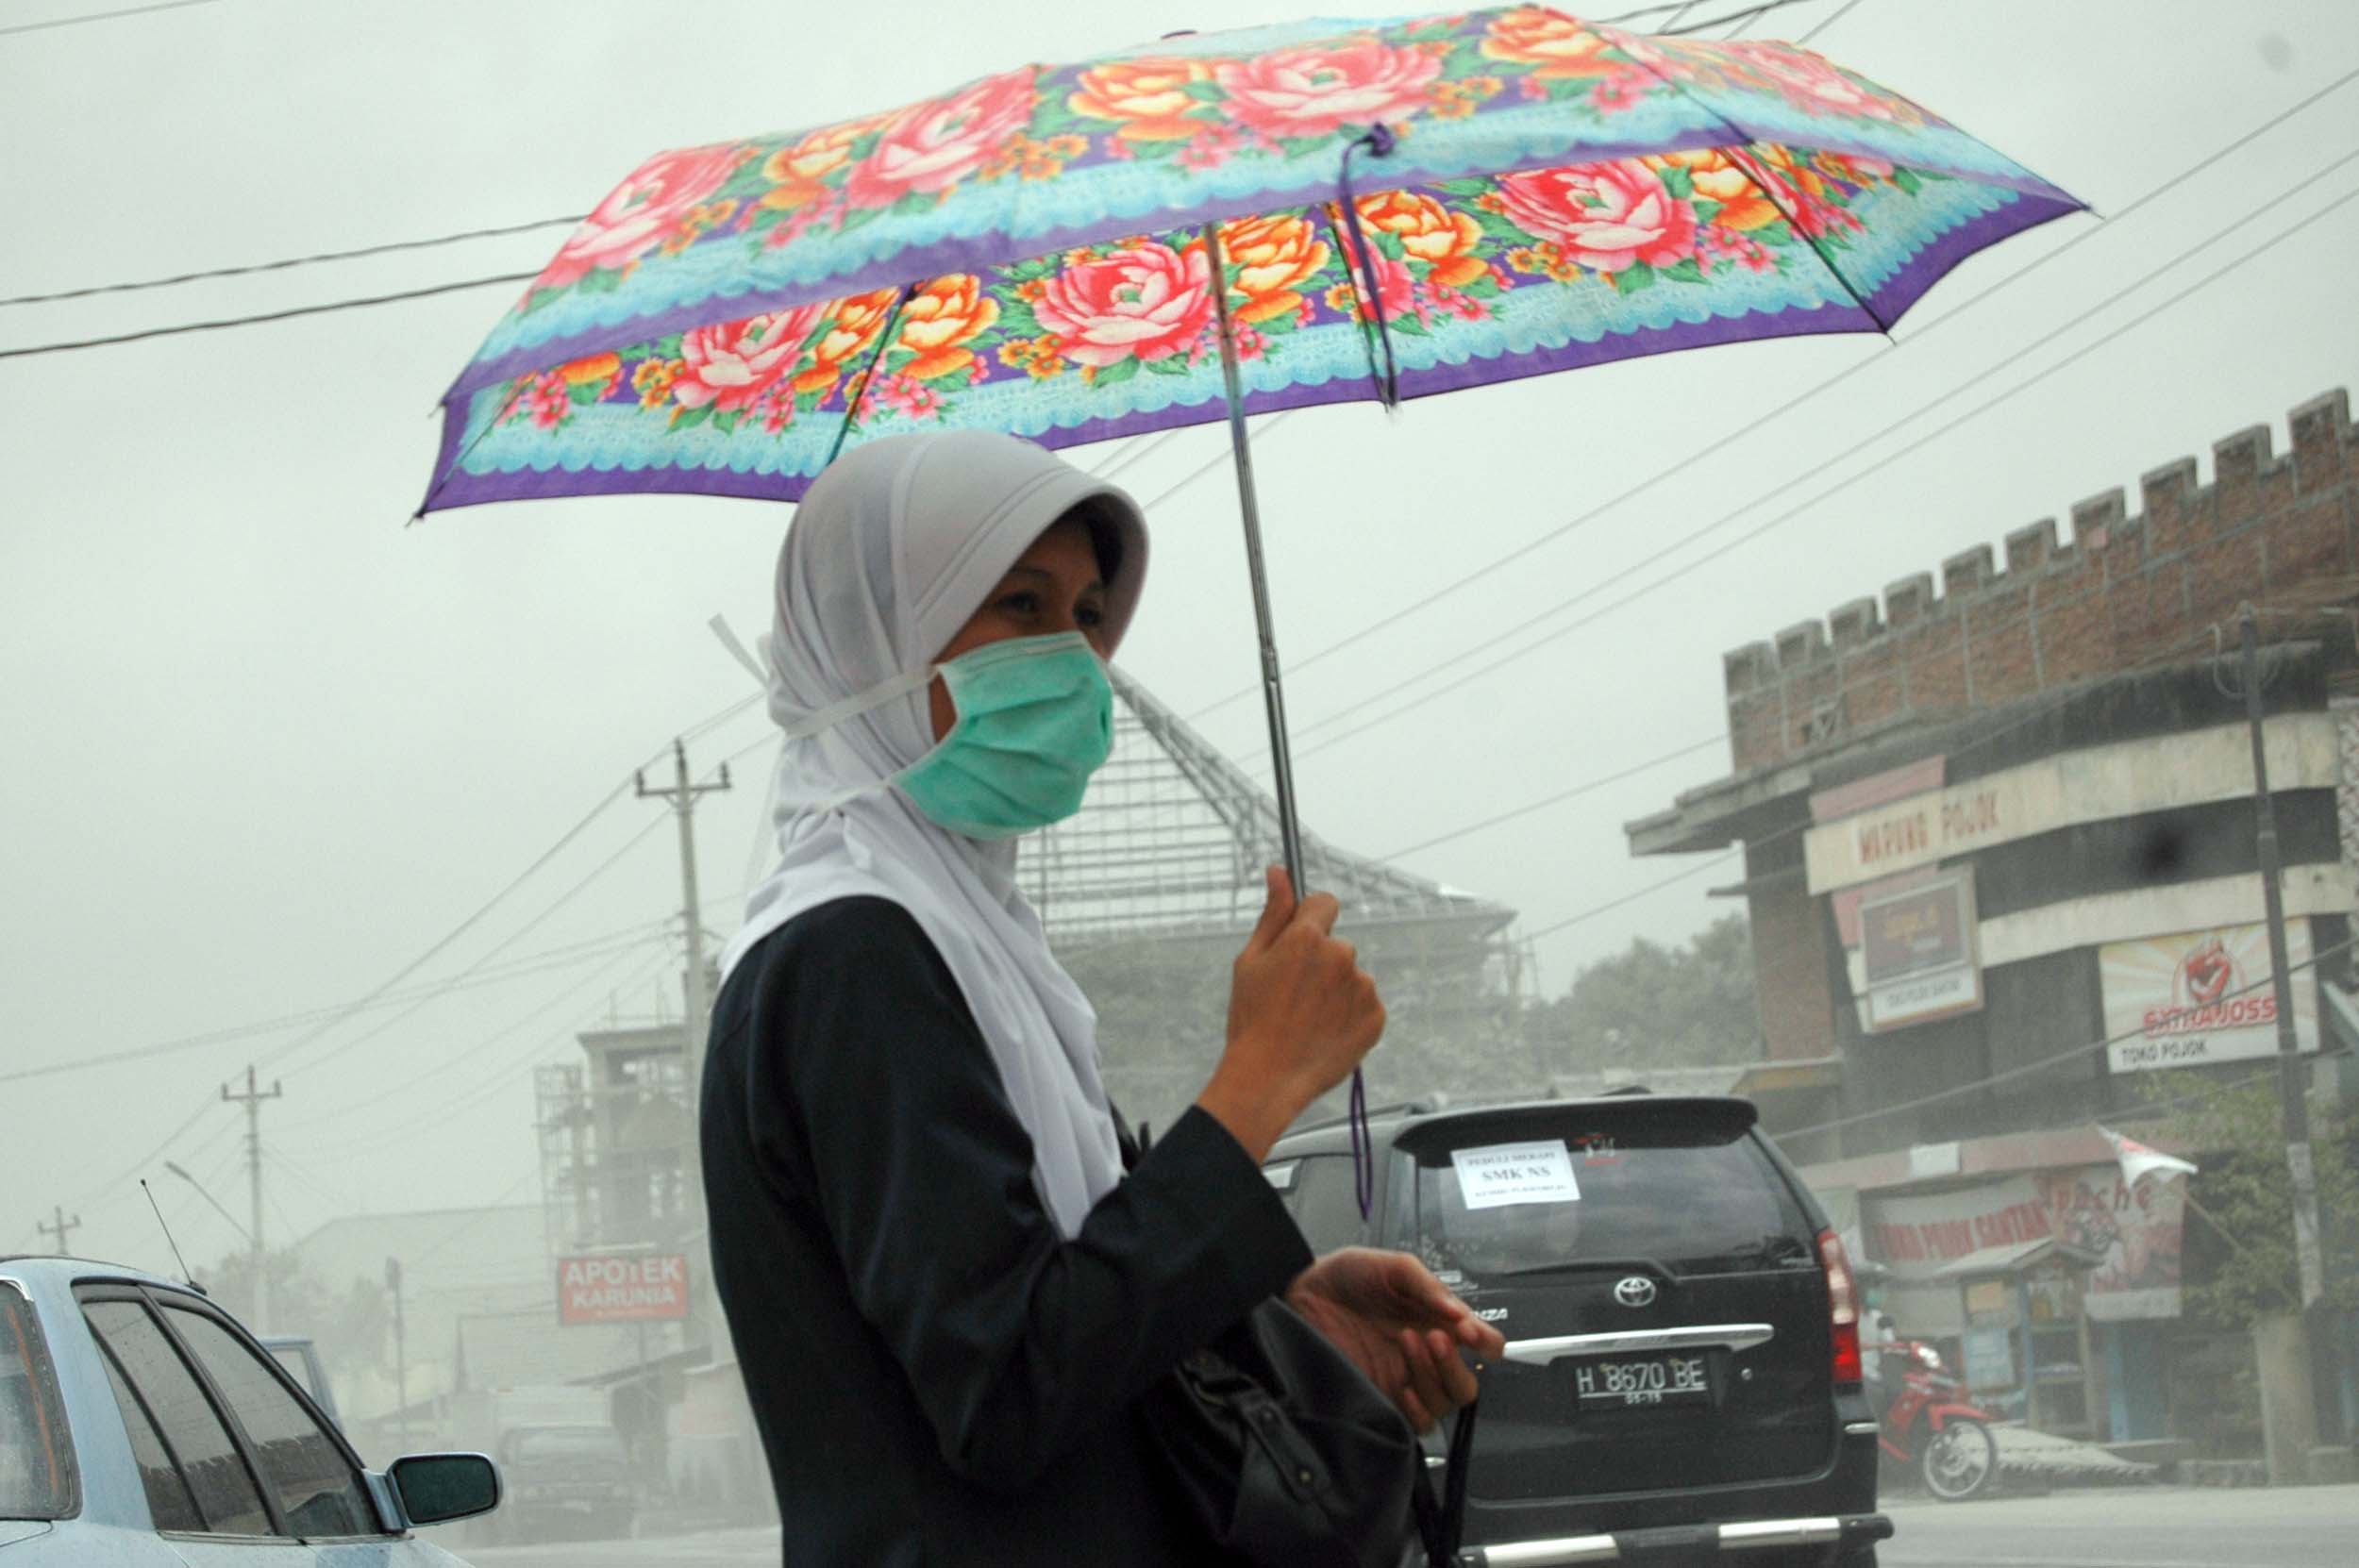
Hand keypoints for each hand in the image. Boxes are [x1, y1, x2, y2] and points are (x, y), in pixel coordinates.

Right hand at [1196, 868, 1385, 1161]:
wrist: (1268, 1079)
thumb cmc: (1252, 1020)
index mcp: (1307, 938)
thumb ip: (1273, 913)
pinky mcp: (1376, 1016)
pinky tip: (1324, 1033)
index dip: (1310, 920)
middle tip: (1293, 996)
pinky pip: (1364, 1004)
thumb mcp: (1250, 961)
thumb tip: (1279, 871)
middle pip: (1336, 945)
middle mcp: (1341, 956)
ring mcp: (1362, 987)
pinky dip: (1349, 1015)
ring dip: (1335, 991)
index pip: (1324, 902)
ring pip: (1351, 976)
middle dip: (1320, 962)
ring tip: (1307, 1020)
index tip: (1300, 942)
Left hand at [1286, 1247, 1505, 1432]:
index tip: (1469, 1332)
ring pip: (1443, 1402)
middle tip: (1434, 1337)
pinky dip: (1416, 1409)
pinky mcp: (1382, 1399)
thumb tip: (1458, 1312)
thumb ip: (1426, 1285)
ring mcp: (1406, 1380)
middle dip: (1456, 1364)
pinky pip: (1416, 1422)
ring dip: (1432, 1376)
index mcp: (1438, 1321)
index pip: (1484, 1343)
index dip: (1486, 1342)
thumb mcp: (1391, 1267)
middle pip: (1466, 1383)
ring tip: (1406, 1340)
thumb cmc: (1345, 1277)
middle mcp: (1427, 1355)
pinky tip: (1400, 1385)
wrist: (1301, 1292)